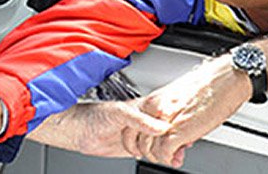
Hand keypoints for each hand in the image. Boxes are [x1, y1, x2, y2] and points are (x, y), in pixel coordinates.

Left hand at [26, 99, 169, 157]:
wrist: (79, 131)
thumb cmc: (95, 115)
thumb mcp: (120, 112)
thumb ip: (140, 119)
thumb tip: (161, 127)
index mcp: (144, 108)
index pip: (168, 115)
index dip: (179, 124)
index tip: (188, 132)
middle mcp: (145, 121)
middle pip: (169, 131)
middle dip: (178, 141)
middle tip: (183, 149)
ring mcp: (141, 135)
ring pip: (164, 144)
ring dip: (172, 151)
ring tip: (176, 157)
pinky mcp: (136, 148)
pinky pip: (154, 153)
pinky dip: (162, 157)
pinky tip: (167, 160)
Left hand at [135, 56, 251, 167]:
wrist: (227, 78)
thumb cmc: (208, 84)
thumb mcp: (179, 97)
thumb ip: (169, 113)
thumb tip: (168, 128)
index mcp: (155, 100)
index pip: (131, 125)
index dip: (134, 140)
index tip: (141, 146)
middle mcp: (157, 109)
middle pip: (136, 138)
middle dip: (146, 151)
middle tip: (158, 155)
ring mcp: (167, 120)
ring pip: (149, 148)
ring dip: (159, 157)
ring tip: (170, 157)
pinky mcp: (180, 130)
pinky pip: (165, 152)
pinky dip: (168, 158)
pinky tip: (175, 158)